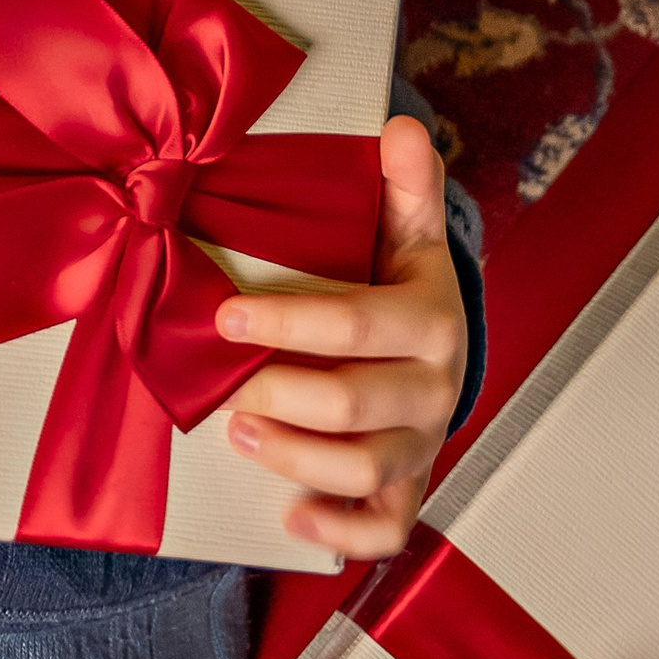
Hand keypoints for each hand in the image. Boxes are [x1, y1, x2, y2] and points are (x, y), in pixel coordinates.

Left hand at [216, 114, 468, 558]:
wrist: (438, 347)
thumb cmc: (400, 282)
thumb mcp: (407, 227)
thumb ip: (405, 182)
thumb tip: (402, 127)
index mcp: (432, 320)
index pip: (357, 325)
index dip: (288, 321)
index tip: (224, 315)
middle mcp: (436, 388)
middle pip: (355, 406)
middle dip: (280, 396)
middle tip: (220, 385)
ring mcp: (423, 443)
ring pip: (366, 470)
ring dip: (295, 458)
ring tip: (237, 433)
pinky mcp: (409, 488)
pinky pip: (385, 529)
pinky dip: (339, 532)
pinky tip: (289, 516)